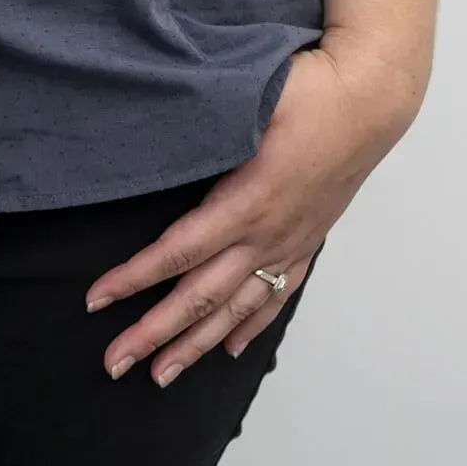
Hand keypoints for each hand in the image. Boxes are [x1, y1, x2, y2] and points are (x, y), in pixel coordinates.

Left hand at [83, 39, 419, 382]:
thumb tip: (154, 139)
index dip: (134, 279)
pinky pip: (275, 295)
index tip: (97, 301)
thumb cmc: (306, 91)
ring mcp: (290, 243)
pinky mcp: (308, 241)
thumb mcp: (246, 103)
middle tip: (114, 364)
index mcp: (246, 201)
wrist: (370, 100)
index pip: (178, 252)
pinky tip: (232, 347)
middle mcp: (267, 234)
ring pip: (236, 309)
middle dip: (154, 334)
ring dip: (197, 345)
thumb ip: (203, 130)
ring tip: (163, 374)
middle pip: (200, 296)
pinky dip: (251, 325)